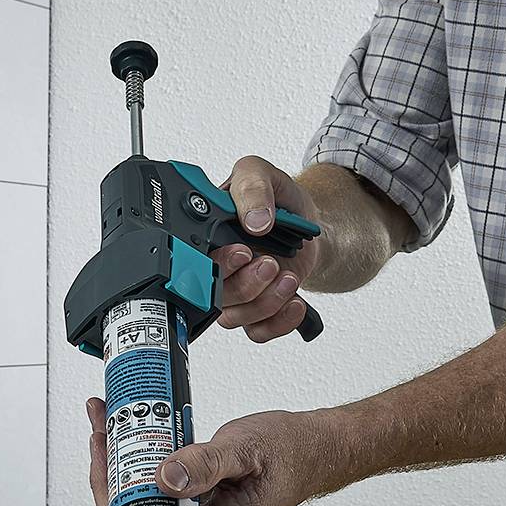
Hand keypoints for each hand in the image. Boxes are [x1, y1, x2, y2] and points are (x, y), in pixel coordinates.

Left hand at [85, 399, 327, 505]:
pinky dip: (136, 455)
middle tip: (102, 433)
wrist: (311, 447)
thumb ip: (206, 465)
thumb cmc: (291, 456)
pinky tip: (126, 429)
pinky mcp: (189, 496)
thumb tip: (165, 479)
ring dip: (117, 463)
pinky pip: (153, 483)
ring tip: (106, 423)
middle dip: (108, 477)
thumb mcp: (247, 452)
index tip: (103, 477)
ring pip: (139, 499)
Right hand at [216, 154, 317, 342]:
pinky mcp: (259, 309)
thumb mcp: (261, 173)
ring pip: (235, 317)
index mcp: (206, 236)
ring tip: (288, 276)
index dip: (215, 264)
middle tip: (269, 263)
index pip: (192, 261)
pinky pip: (259, 331)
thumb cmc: (279, 200)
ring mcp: (237, 291)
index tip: (243, 252)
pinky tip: (296, 301)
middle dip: (244, 284)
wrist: (312, 223)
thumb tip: (254, 220)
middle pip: (212, 296)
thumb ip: (253, 187)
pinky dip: (279, 322)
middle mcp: (216, 267)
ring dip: (265, 301)